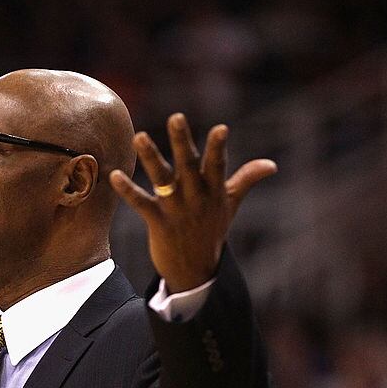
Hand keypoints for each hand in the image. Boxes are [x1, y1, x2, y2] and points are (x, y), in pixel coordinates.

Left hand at [109, 113, 276, 292]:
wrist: (196, 270)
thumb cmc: (212, 231)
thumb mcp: (230, 204)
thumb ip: (246, 180)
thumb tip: (272, 164)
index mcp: (214, 190)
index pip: (217, 165)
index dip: (218, 147)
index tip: (221, 129)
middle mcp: (195, 197)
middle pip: (188, 165)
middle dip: (182, 141)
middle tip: (176, 117)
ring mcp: (176, 210)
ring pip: (162, 179)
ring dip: (151, 158)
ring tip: (139, 136)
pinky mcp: (158, 222)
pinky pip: (141, 203)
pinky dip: (127, 190)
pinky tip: (114, 175)